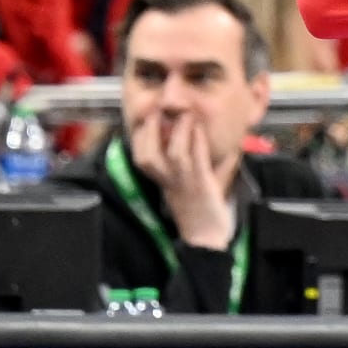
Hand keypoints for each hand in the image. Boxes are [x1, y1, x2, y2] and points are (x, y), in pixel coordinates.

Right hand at [130, 113, 233, 250]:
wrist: (206, 237)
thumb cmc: (197, 209)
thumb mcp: (183, 184)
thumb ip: (184, 161)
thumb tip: (193, 136)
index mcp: (161, 180)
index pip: (141, 157)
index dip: (140, 135)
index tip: (146, 117)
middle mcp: (168, 181)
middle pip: (148, 156)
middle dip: (151, 131)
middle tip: (157, 111)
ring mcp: (185, 183)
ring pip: (175, 155)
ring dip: (180, 131)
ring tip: (185, 115)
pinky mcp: (203, 184)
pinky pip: (199, 161)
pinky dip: (199, 142)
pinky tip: (200, 129)